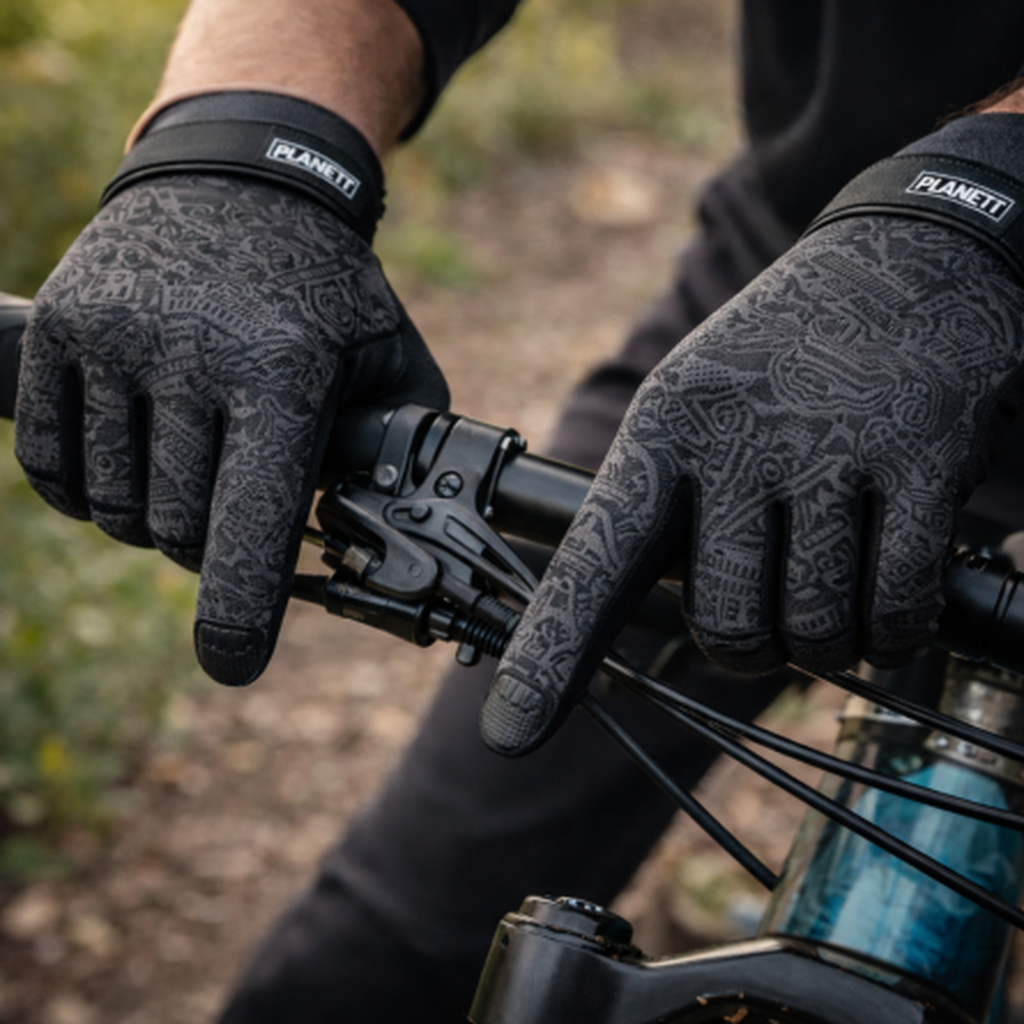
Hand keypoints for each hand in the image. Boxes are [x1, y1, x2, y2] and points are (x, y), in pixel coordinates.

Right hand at [15, 173, 447, 685]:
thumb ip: (400, 451)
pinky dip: (87, 493)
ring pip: (114, 508)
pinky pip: (49, 466)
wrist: (241, 182)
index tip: (232, 663)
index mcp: (283, 373)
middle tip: (234, 513)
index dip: (238, 610)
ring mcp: (111, 340)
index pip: (249, 523)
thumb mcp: (392, 356)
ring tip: (192, 473)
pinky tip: (130, 466)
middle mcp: (188, 355)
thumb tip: (406, 538)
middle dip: (211, 548)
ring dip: (153, 520)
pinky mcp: (56, 332)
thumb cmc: (326, 290)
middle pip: (178, 531)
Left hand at [483, 214, 1023, 755]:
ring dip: (827, 637)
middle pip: (727, 627)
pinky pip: (897, 609)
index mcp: (661, 430)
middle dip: (750, 645)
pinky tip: (890, 586)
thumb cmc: (783, 356)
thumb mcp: (695, 400)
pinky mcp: (922, 461)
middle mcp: (736, 441)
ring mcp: (832, 450)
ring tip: (833, 578)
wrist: (908, 251)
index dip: (550, 656)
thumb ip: (669, 507)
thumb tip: (682, 625)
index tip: (507, 735)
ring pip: (813, 630)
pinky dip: (892, 627)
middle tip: (770, 604)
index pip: (594, 560)